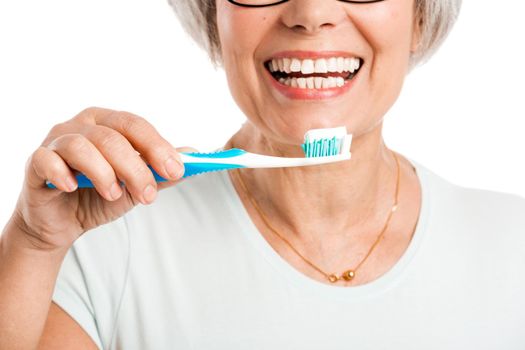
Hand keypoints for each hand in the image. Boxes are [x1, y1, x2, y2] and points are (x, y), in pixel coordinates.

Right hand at [11, 106, 187, 251]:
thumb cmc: (98, 196)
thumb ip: (160, 173)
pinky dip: (62, 173)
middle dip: (136, 167)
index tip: (176, 169)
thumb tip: (192, 158)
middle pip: (113, 136)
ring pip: (82, 145)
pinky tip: (72, 187)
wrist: (62, 223)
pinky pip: (46, 160)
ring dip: (104, 173)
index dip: (157, 147)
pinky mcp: (36, 162)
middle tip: (148, 195)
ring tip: (114, 195)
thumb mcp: (135, 187)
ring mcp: (56, 141)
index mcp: (108, 123)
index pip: (135, 125)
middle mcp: (82, 125)